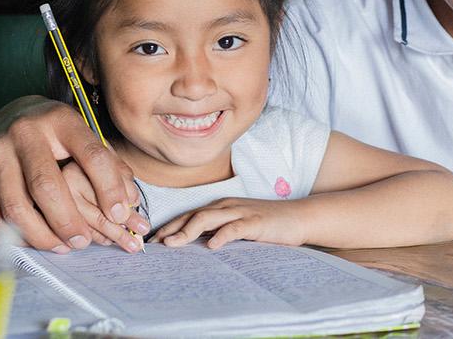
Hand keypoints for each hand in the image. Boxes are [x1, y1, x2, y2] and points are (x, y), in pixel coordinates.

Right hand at [0, 96, 149, 251]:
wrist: (12, 116)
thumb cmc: (58, 134)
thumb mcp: (85, 137)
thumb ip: (110, 167)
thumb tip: (129, 203)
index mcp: (61, 120)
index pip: (91, 156)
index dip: (108, 189)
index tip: (119, 214)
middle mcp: (26, 131)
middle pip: (46, 185)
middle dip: (68, 221)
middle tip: (83, 241)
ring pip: (16, 205)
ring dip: (42, 234)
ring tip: (63, 245)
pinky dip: (17, 234)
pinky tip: (38, 239)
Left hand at [149, 198, 308, 248]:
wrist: (298, 217)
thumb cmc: (267, 225)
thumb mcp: (238, 226)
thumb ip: (218, 232)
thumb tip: (196, 246)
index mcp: (220, 207)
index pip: (189, 215)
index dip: (170, 226)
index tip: (153, 241)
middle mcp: (226, 206)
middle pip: (193, 215)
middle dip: (171, 228)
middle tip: (155, 244)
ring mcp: (240, 212)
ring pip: (208, 218)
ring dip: (187, 231)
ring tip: (173, 244)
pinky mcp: (255, 222)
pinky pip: (235, 227)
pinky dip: (222, 235)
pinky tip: (212, 246)